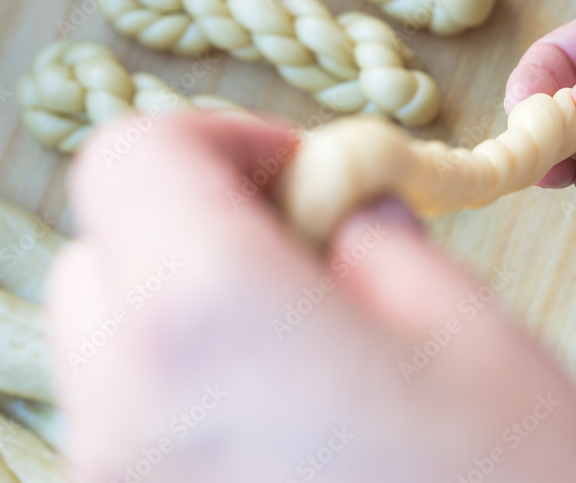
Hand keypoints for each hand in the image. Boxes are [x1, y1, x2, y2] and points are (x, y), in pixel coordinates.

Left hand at [48, 113, 575, 480]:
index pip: (128, 161)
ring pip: (107, 353)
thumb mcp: (473, 335)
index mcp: (210, 327)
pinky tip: (290, 429)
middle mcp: (126, 421)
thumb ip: (377, 235)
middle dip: (194, 225)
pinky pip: (132, 435)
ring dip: (187, 313)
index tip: (301, 171)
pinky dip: (187, 397)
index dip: (217, 140)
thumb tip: (337, 195)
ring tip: (308, 347)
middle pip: (101, 256)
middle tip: (307, 250)